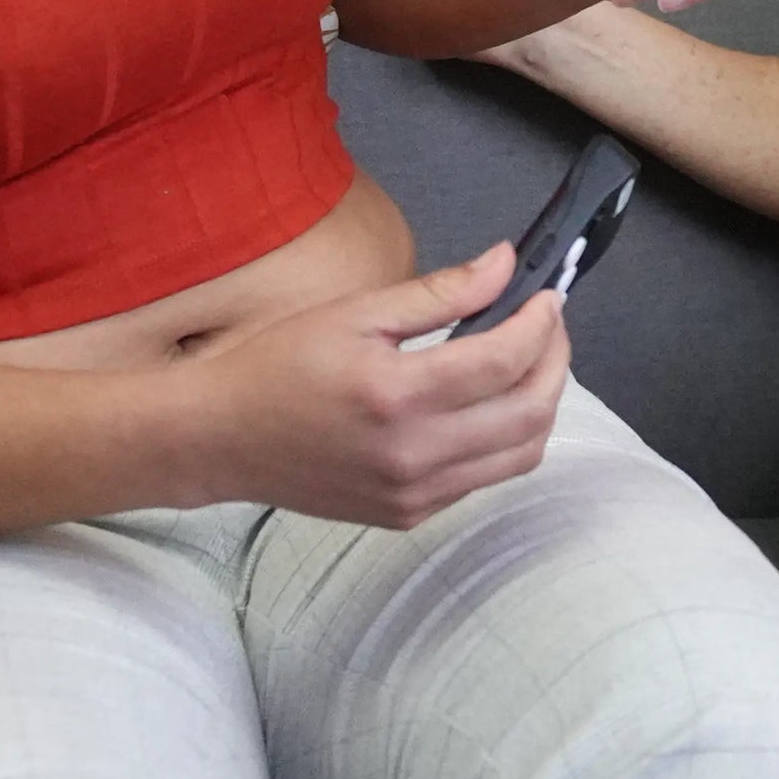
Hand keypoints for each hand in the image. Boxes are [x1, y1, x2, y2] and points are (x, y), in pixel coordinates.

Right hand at [171, 247, 567, 527]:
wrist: (222, 439)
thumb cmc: (278, 366)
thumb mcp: (356, 312)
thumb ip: (441, 292)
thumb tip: (504, 265)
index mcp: (396, 395)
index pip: (506, 360)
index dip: (541, 323)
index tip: (546, 296)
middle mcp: (413, 454)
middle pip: (530, 412)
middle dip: (555, 361)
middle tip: (548, 326)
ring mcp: (415, 493)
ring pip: (522, 455)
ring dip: (541, 404)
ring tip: (529, 363)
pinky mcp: (410, 513)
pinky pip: (485, 478)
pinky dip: (505, 438)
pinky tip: (488, 403)